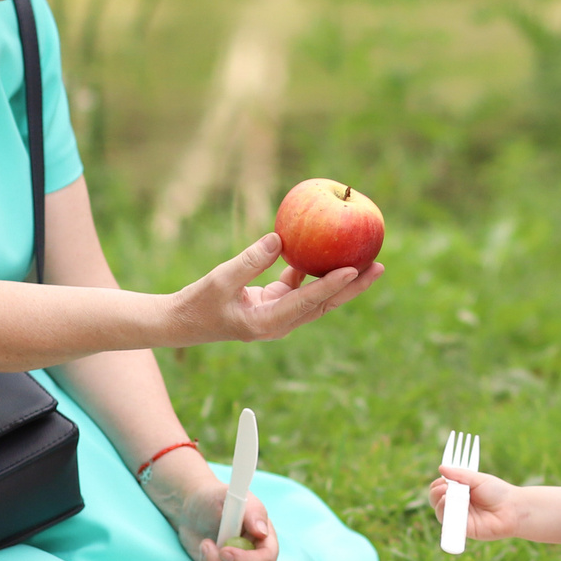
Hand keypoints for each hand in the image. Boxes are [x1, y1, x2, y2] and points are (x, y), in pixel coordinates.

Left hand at [143, 454, 279, 560]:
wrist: (194, 510)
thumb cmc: (214, 499)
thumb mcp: (230, 496)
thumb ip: (250, 510)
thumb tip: (262, 532)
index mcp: (265, 538)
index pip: (267, 560)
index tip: (224, 551)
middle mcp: (257, 558)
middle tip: (205, 544)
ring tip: (204, 547)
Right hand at [169, 233, 382, 345]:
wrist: (181, 322)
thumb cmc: (197, 303)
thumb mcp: (220, 279)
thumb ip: (250, 261)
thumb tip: (280, 238)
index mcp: (269, 322)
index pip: (308, 302)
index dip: (332, 285)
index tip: (354, 269)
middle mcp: (280, 321)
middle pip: (325, 303)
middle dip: (353, 286)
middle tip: (378, 266)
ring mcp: (279, 314)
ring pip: (317, 296)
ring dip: (340, 279)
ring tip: (364, 260)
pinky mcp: (273, 304)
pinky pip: (300, 287)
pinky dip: (313, 271)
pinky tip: (324, 250)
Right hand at [426, 464, 520, 541]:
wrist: (512, 509)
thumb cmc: (498, 492)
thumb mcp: (478, 479)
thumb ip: (459, 475)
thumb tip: (441, 467)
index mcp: (460, 492)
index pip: (441, 488)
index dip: (438, 484)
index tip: (441, 479)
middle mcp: (458, 505)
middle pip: (437, 500)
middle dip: (435, 492)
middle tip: (443, 487)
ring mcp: (460, 517)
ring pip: (440, 511)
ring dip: (439, 502)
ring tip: (446, 494)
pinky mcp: (463, 529)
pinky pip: (449, 524)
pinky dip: (445, 514)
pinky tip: (448, 505)